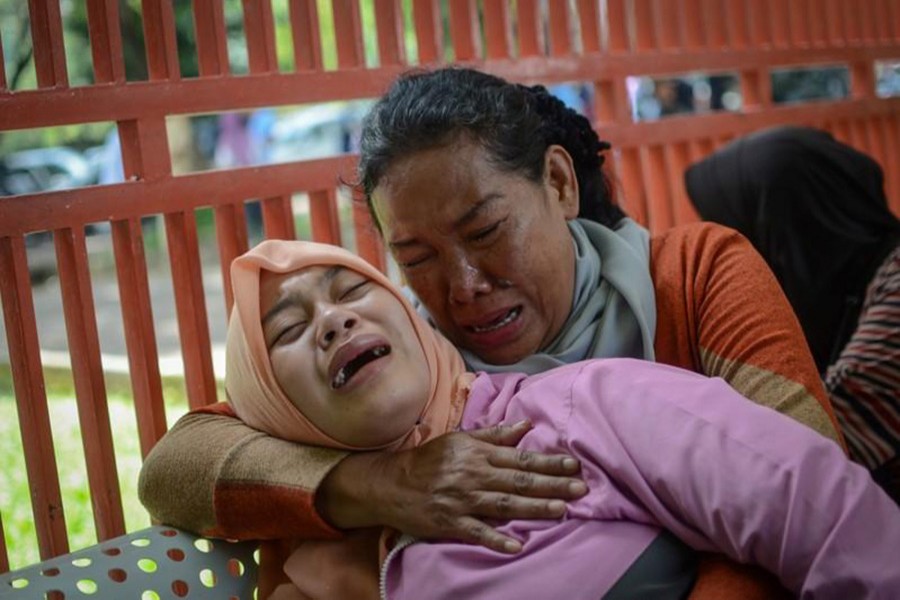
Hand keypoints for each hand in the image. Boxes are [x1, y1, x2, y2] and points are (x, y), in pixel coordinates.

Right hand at [317, 420, 586, 552]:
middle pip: (519, 480)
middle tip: (580, 488)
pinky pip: (476, 531)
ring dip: (534, 508)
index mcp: (478, 454)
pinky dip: (495, 539)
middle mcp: (473, 475)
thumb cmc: (429, 460)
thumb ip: (494, 435)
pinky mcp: (450, 522)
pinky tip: (516, 545)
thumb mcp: (460, 440)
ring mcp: (462, 500)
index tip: (574, 464)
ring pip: (504, 504)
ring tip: (561, 510)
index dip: (549, 461)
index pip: (521, 457)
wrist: (392, 483)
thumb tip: (525, 425)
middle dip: (552, 484)